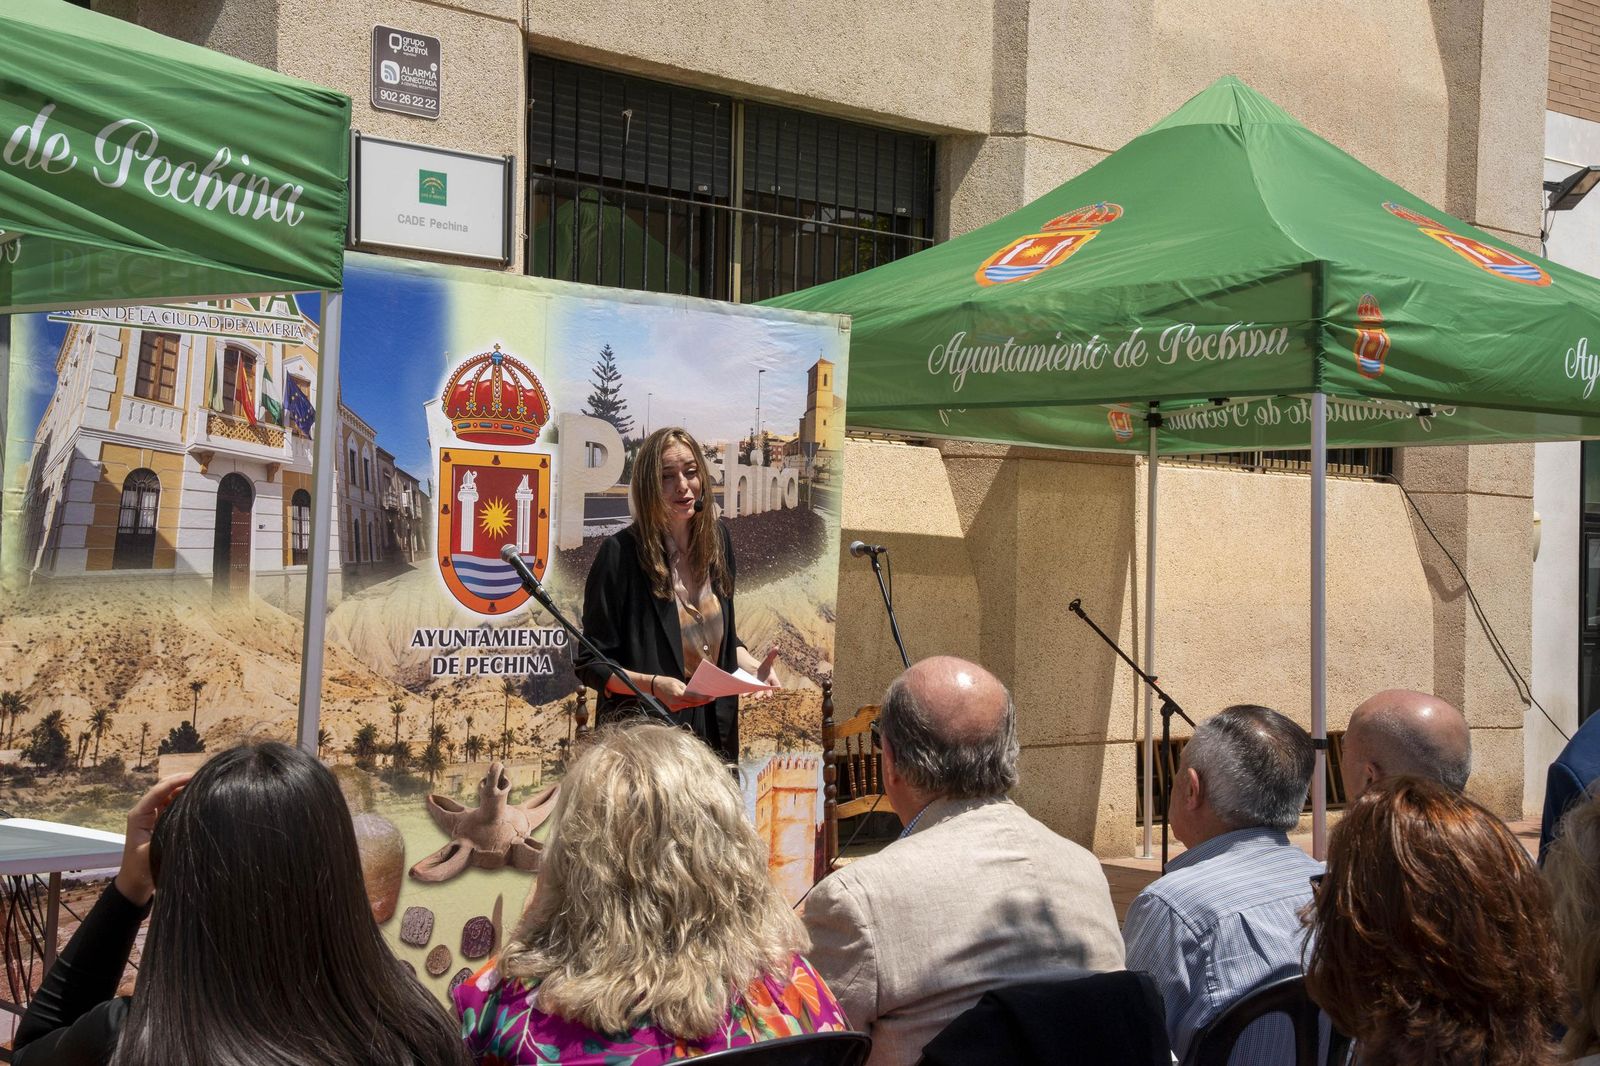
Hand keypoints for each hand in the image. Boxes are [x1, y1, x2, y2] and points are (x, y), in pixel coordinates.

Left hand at [115, 773, 191, 906]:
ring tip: (203, 785)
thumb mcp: (153, 851)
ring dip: (184, 789)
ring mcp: (152, 816)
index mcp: (139, 815)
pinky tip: (197, 799)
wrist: (135, 885)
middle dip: (181, 781)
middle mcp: (145, 812)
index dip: (176, 781)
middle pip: (163, 788)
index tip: (195, 776)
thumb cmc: (141, 870)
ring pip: (169, 795)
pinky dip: (184, 799)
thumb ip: (167, 832)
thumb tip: (188, 817)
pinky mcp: (160, 822)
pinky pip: (172, 805)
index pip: (158, 791)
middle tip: (203, 778)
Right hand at [651, 675, 710, 711]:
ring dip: (697, 702)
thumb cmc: (667, 682)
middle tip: (711, 698)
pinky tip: (696, 700)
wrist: (654, 686)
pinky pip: (685, 706)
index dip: (704, 698)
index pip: (694, 698)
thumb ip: (688, 689)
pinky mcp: (673, 708)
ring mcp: (674, 707)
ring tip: (706, 698)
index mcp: (677, 695)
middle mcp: (676, 703)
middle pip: (693, 703)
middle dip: (703, 701)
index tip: (711, 697)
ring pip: (690, 705)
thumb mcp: (679, 683)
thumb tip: (697, 693)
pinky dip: (690, 703)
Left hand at [751, 648, 780, 699]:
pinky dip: (747, 694)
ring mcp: (760, 688)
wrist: (756, 671)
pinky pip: (751, 692)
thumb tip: (776, 647)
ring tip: (756, 698)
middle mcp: (767, 685)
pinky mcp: (753, 689)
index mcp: (773, 679)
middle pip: (769, 690)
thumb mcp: (767, 661)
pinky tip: (744, 695)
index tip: (778, 688)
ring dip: (758, 695)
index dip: (777, 686)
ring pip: (759, 693)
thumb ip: (771, 655)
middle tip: (767, 697)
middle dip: (768, 694)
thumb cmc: (764, 668)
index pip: (777, 684)